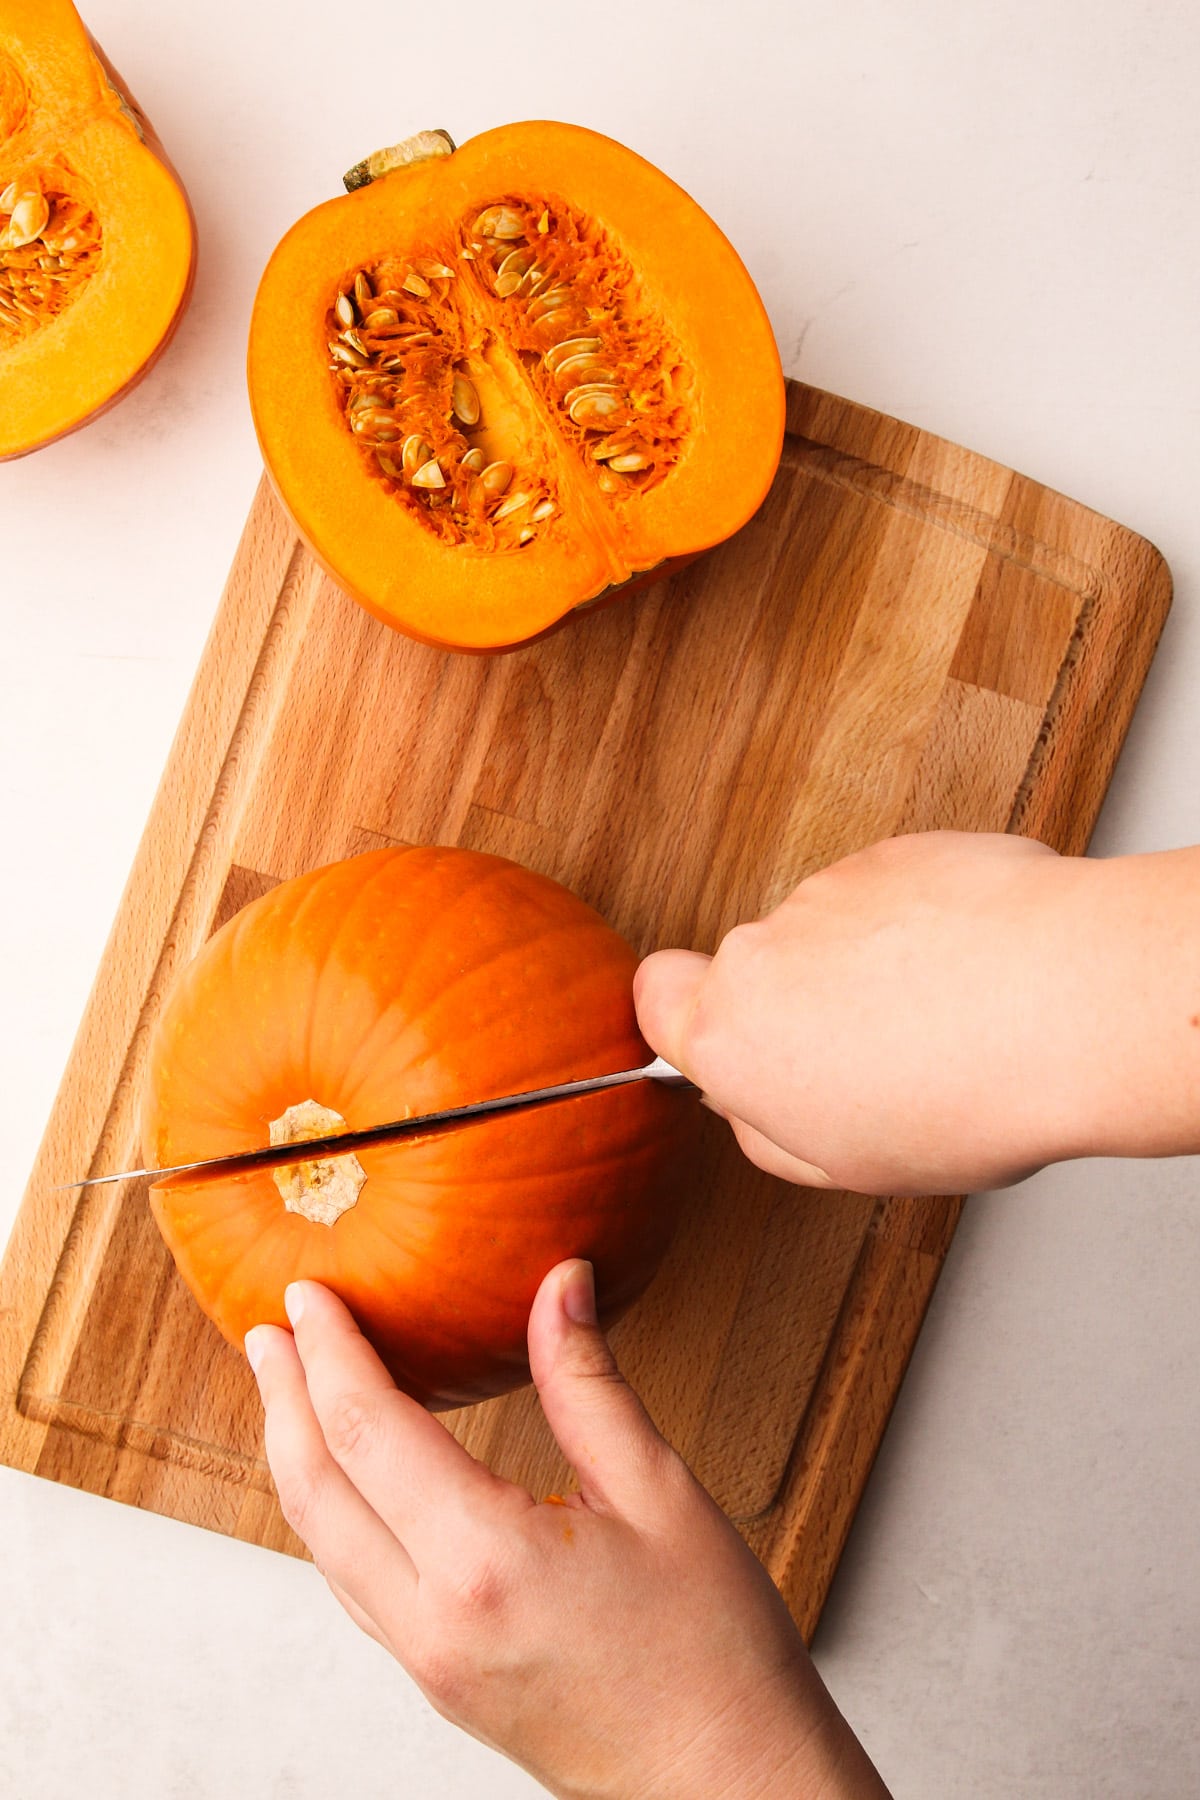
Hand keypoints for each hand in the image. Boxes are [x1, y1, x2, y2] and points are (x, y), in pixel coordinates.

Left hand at [246, 1265, 889, 1799]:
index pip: (368, 1430)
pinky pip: (355, 1587)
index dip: (332, 1351)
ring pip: (322, 1545)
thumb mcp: (662, 1494)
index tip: (312, 1293)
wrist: (730, 1786)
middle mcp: (434, 1620)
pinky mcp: (439, 1682)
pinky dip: (331, 1515)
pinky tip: (350, 1481)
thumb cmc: (713, 1655)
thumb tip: (562, 1284)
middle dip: (283, 1397)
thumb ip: (589, 1383)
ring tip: (292, 1390)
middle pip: (316, 1490)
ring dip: (296, 1456)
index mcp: (485, 1563)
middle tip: (271, 1327)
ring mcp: (427, 1662)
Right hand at [635, 831, 1100, 1195]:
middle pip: (761, 971)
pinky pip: (896, 895)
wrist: (1067, 1003)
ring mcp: (830, 892)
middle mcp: (764, 949)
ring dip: (876, 965)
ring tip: (950, 1017)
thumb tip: (760, 1110)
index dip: (689, 1017)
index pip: (657, 998)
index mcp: (732, 1036)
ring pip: (832, 932)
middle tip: (882, 1057)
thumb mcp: (852, 1167)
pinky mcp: (896, 852)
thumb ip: (775, 1134)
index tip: (735, 1042)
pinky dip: (927, 925)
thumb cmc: (966, 1096)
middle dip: (808, 1004)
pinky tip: (979, 970)